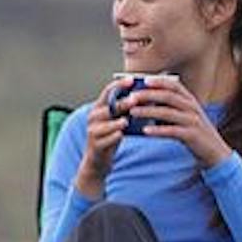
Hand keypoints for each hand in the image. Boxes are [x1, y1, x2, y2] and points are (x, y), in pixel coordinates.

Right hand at [73, 83, 133, 197]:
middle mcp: (93, 117)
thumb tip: (148, 97)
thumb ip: (127, 109)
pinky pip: (105, 139)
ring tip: (127, 120)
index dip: (119, 85)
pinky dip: (114, 136)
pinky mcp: (95, 145)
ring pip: (105, 123)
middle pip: (108, 107)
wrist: (99, 162)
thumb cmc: (111, 137)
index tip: (132, 80)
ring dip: (117, 121)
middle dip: (122, 103)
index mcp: (99, 107)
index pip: (108, 91)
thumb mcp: (118, 121)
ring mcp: (92, 131)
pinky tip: (122, 134)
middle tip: (135, 99)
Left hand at [120, 75, 231, 168]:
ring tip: (133, 112)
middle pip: (168, 96)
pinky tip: (145, 130)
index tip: (143, 80)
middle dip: (148, 95)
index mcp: (191, 101)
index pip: (175, 85)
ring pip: (168, 112)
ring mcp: (193, 121)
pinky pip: (172, 131)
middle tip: (131, 97)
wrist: (215, 152)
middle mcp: (192, 108)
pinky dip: (157, 130)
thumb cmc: (195, 133)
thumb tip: (146, 104)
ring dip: (148, 111)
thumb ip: (170, 109)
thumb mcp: (186, 117)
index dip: (159, 81)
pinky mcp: (191, 135)